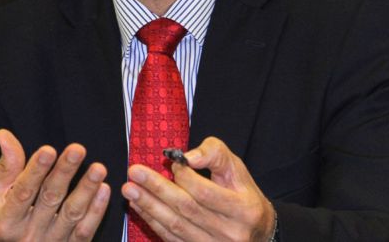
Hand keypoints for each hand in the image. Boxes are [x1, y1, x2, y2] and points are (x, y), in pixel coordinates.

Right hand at [0, 129, 110, 240]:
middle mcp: (27, 236)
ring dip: (86, 190)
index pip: (23, 192)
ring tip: (98, 168)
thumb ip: (5, 165)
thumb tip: (4, 135)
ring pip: (71, 215)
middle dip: (65, 173)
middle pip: (50, 200)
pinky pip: (85, 230)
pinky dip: (96, 210)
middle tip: (77, 149)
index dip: (35, 171)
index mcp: (6, 221)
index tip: (48, 150)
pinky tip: (103, 189)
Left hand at [121, 136, 275, 241]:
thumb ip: (214, 154)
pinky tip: (140, 207)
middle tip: (134, 173)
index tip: (171, 163)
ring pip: (176, 227)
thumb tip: (187, 157)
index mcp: (244, 210)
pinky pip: (172, 239)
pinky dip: (154, 222)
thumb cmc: (243, 194)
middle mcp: (230, 233)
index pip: (205, 193)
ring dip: (149, 207)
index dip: (184, 176)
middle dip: (157, 190)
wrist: (258, 232)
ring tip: (130, 190)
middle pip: (186, 210)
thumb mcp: (237, 168)